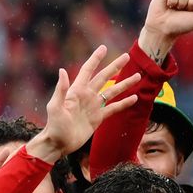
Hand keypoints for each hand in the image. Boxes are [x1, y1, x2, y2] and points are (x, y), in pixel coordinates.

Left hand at [29, 46, 139, 160]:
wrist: (58, 144)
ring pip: (112, 92)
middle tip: (127, 56)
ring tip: (138, 76)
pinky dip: (124, 103)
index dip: (95, 59)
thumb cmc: (54, 126)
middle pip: (103, 77)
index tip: (104, 48)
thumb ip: (61, 90)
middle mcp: (86, 96)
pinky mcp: (98, 118)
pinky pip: (113, 108)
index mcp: (76, 91)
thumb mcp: (55, 107)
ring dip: (124, 84)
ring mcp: (93, 107)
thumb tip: (62, 70)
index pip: (87, 70)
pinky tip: (134, 98)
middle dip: (115, 67)